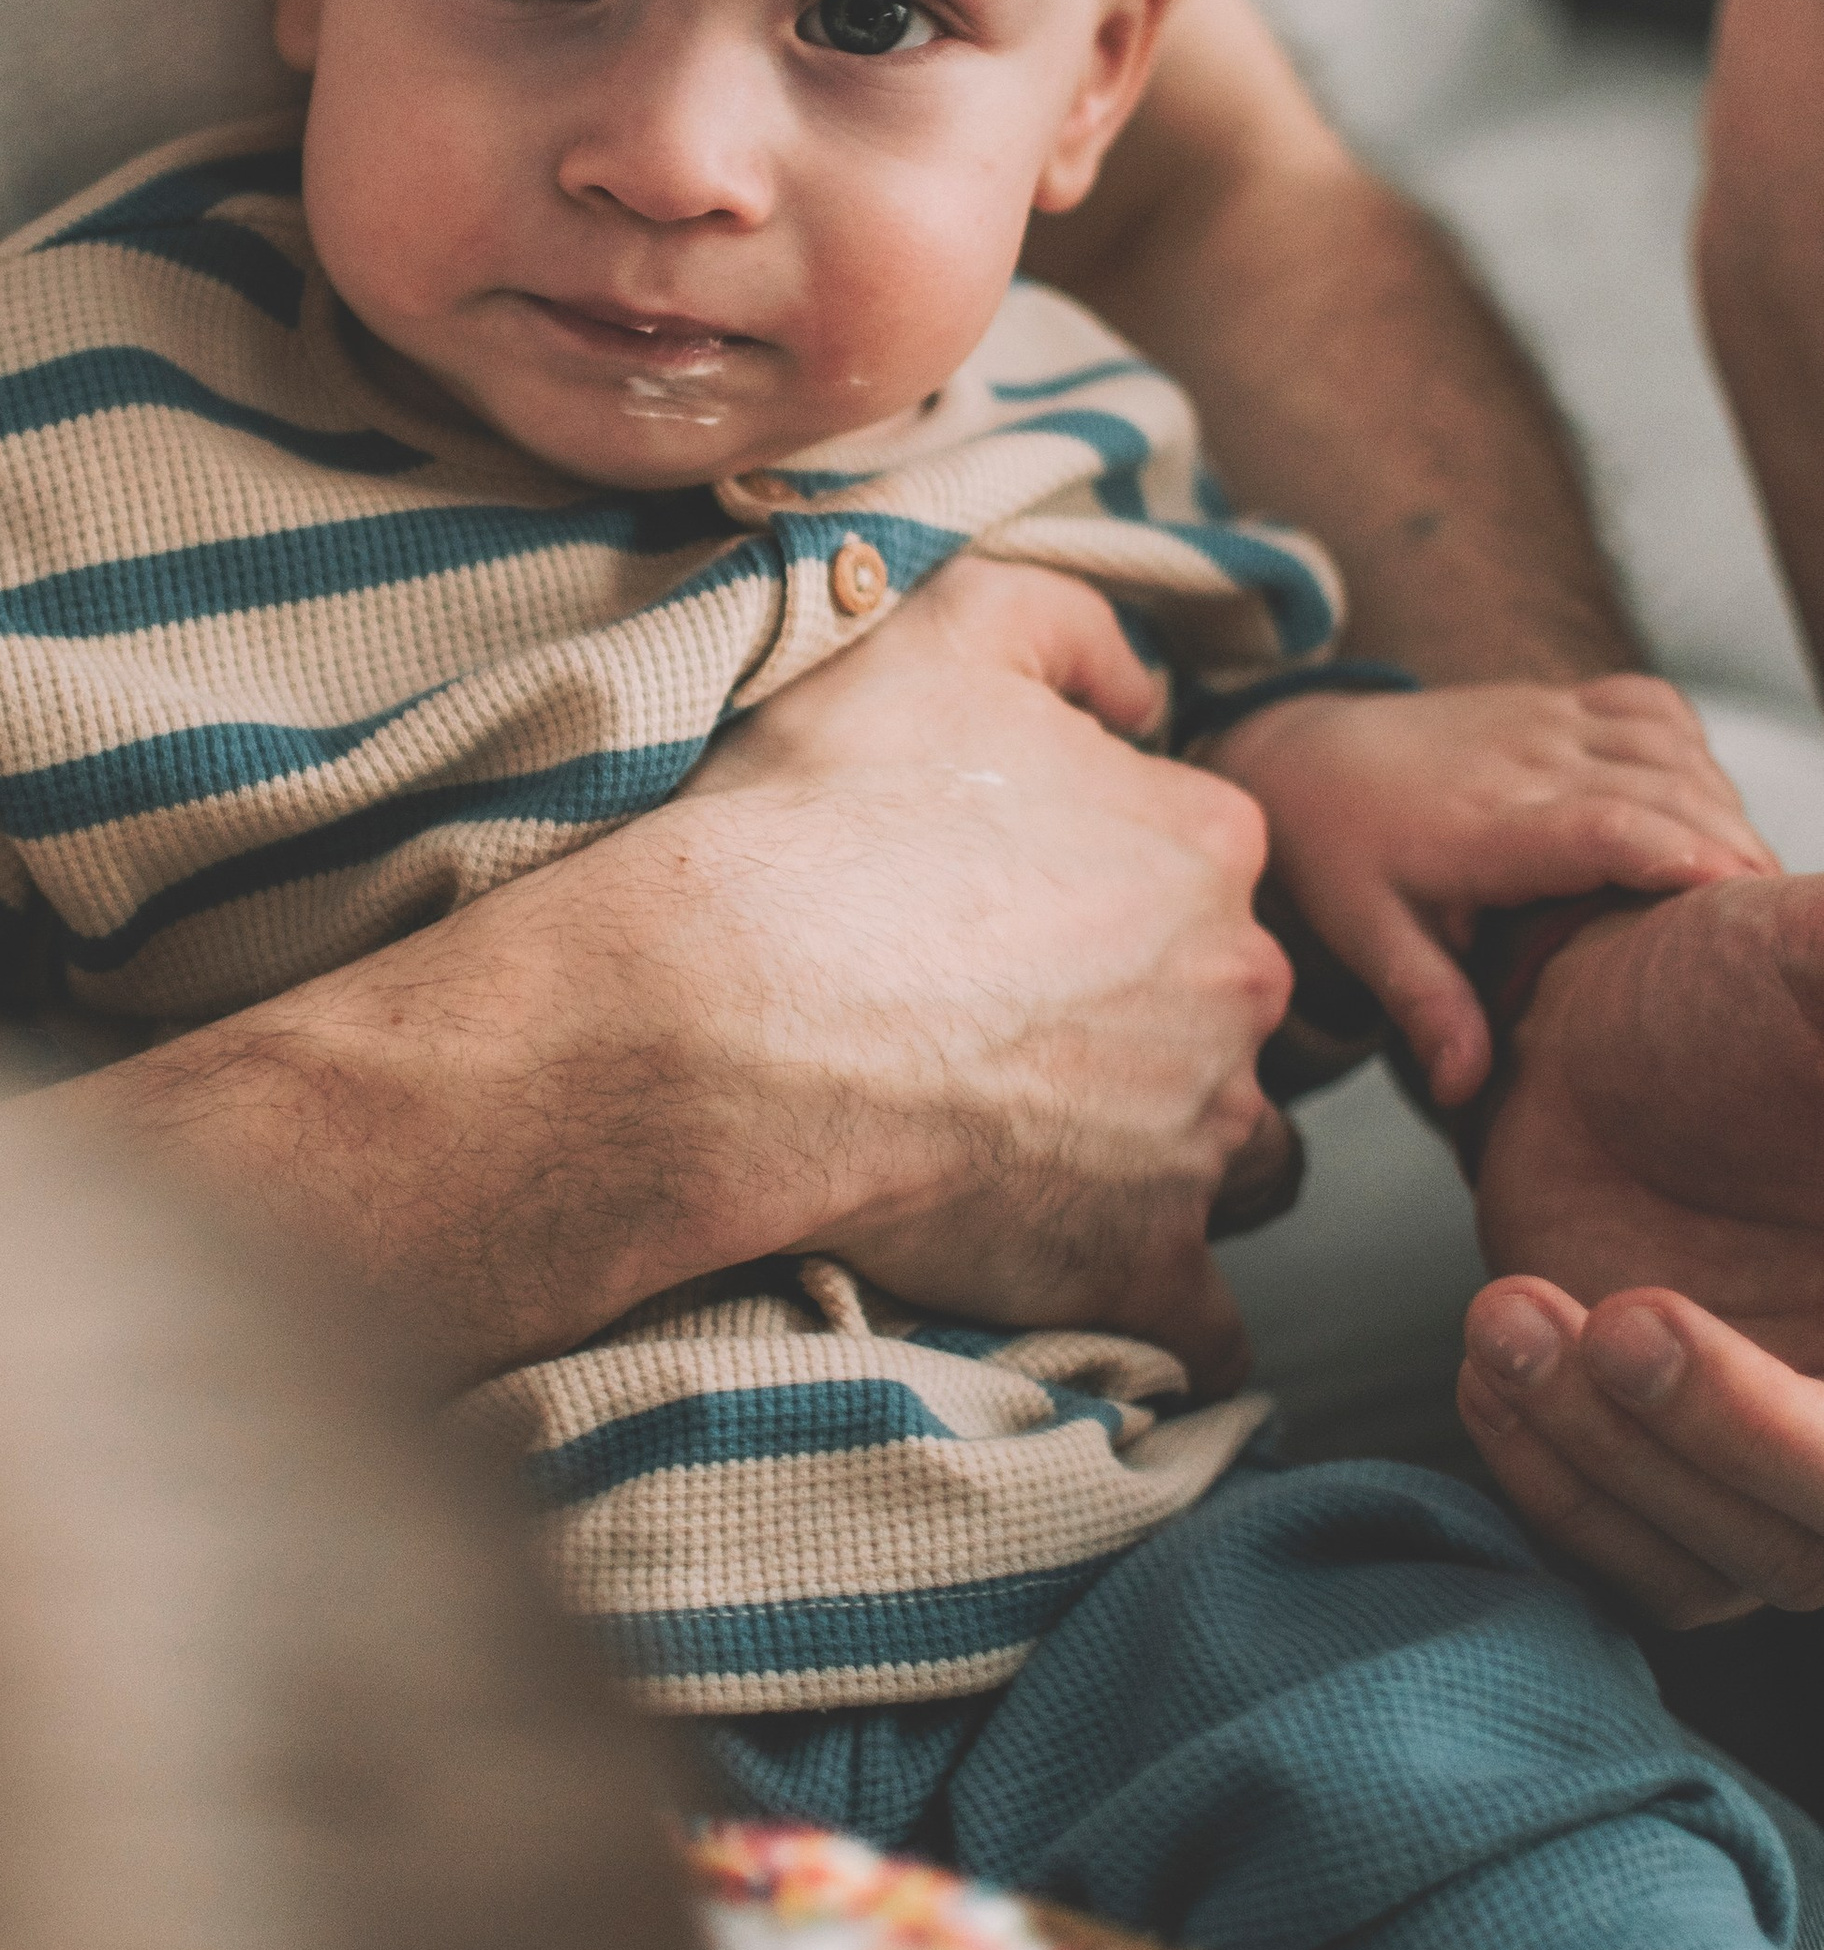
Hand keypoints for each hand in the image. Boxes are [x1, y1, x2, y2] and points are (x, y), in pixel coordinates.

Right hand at [688, 558, 1294, 1387]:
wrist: (712, 1012)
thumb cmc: (815, 821)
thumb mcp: (941, 631)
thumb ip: (1073, 626)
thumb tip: (1146, 692)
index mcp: (1206, 840)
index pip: (1205, 867)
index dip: (1114, 887)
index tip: (1017, 917)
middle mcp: (1237, 987)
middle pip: (1227, 1011)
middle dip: (1148, 1022)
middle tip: (1004, 1029)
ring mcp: (1197, 1136)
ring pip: (1233, 1154)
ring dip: (1163, 1155)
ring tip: (1031, 1148)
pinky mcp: (1141, 1269)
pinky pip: (1205, 1323)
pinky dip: (1160, 1306)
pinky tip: (1081, 1278)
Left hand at [1207, 675, 1770, 1104]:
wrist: (1308, 754)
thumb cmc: (1342, 854)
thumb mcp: (1367, 936)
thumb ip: (1425, 1005)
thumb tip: (1463, 1089)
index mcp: (1481, 824)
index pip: (1598, 826)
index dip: (1677, 853)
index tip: (1738, 895)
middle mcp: (1523, 760)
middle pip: (1660, 787)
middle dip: (1732, 847)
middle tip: (1770, 926)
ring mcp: (1545, 720)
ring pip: (1669, 746)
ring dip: (1724, 806)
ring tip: (1751, 887)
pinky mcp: (1560, 700)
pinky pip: (1652, 705)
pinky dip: (1696, 752)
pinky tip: (1708, 806)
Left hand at [1456, 872, 1823, 1616]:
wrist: (1598, 1047)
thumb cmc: (1725, 992)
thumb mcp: (1809, 955)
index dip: (1815, 1423)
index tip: (1663, 1316)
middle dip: (1738, 1437)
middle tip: (1624, 1322)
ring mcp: (1806, 1463)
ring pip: (1758, 1559)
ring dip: (1622, 1457)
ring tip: (1511, 1316)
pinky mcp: (1697, 1494)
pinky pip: (1653, 1568)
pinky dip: (1564, 1492)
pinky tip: (1494, 1369)